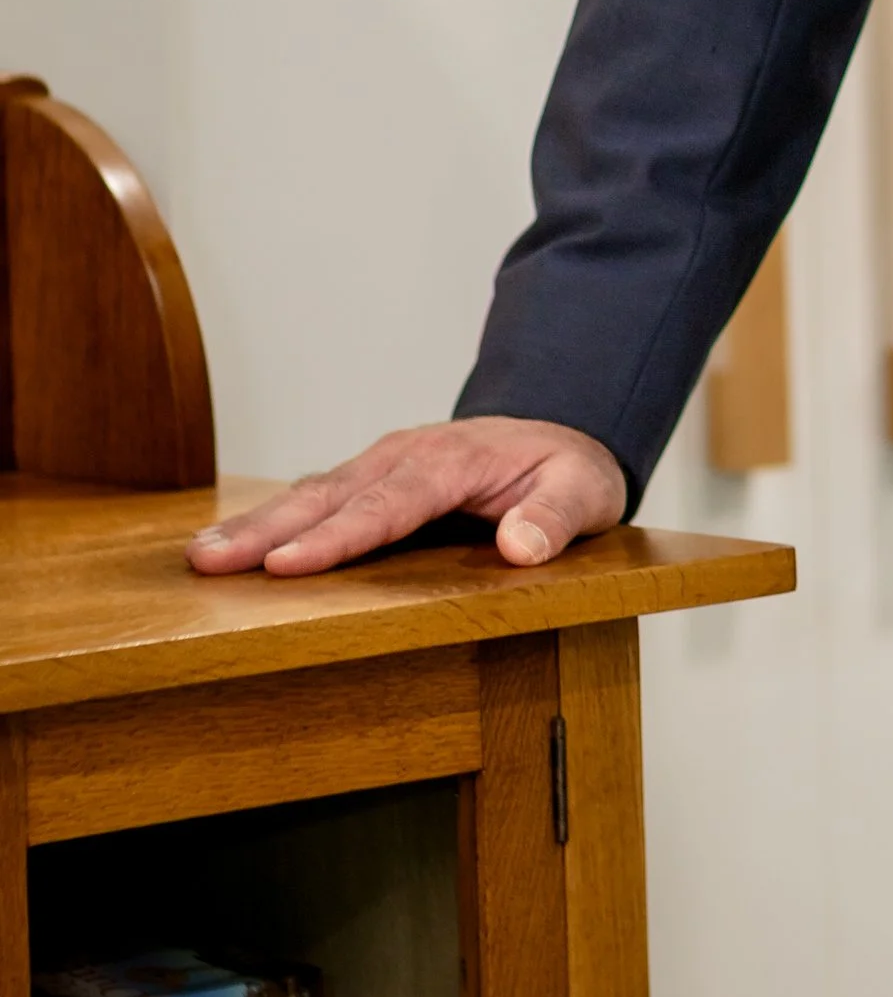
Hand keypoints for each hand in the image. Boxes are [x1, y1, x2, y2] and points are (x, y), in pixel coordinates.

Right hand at [186, 417, 627, 578]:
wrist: (564, 431)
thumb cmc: (570, 470)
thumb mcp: (586, 491)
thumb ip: (555, 517)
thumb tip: (520, 547)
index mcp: (455, 460)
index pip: (391, 503)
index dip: (339, 536)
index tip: (288, 565)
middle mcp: (409, 455)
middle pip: (333, 495)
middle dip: (270, 529)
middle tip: (209, 559)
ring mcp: (386, 463)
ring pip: (314, 493)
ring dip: (258, 524)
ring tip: (201, 555)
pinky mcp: (373, 478)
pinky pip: (320, 497)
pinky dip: (275, 519)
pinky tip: (233, 544)